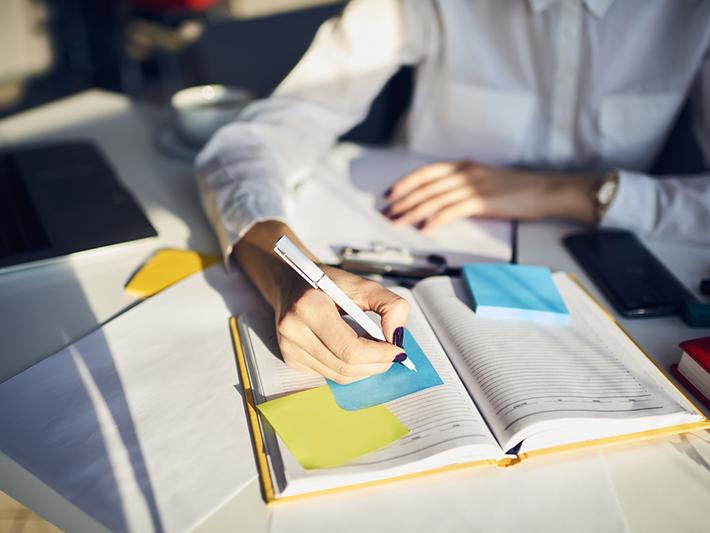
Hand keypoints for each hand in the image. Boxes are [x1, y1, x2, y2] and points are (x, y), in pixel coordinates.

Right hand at [234, 221, 408, 383]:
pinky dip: (349, 368)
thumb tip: (397, 336)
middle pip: (346, 366)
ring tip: (375, 351)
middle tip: (392, 354)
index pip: (349, 348)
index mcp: (309, 307)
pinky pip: (329, 374)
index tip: (397, 351)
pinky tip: (354, 351)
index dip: (379, 354)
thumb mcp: (361, 284)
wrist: (290, 283)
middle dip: (376, 364)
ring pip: (339, 375)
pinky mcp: (291, 359)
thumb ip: (389, 305)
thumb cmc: (324, 282)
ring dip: (365, 368)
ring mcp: (290, 348)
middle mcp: (294, 331)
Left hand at [382, 160, 596, 230]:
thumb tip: (449, 186)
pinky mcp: (483, 201)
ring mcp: (474, 186)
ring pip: (435, 198)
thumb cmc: (518, 188)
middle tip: (386, 212)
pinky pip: (453, 210)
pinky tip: (425, 228)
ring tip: (398, 221)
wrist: (545, 190)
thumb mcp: (487, 179)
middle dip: (402, 200)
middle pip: (425, 186)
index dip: (405, 182)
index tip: (389, 193)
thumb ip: (467, 180)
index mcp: (464, 167)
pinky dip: (436, 219)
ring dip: (413, 211)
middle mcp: (465, 173)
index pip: (426, 172)